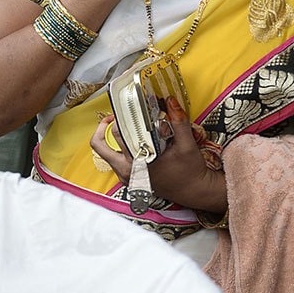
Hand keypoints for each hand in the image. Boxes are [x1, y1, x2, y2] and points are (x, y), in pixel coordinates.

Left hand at [89, 97, 226, 212]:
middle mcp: (128, 171)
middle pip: (100, 145)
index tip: (123, 107)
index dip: (117, 118)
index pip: (117, 135)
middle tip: (115, 115)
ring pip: (105, 154)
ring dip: (109, 138)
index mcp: (139, 162)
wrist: (193, 190)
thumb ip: (178, 122)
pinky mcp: (129, 179)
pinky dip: (118, 148)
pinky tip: (131, 140)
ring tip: (122, 125)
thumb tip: (170, 102)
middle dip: (105, 126)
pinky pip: (114, 162)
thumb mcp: (187, 144)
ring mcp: (126, 176)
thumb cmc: (190, 171)